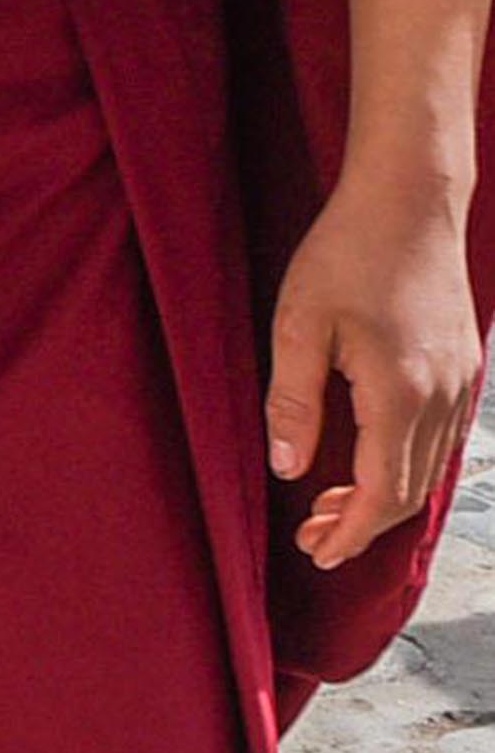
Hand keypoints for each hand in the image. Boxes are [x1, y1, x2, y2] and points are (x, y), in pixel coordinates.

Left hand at [267, 174, 483, 567]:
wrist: (409, 199)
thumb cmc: (346, 252)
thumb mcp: (299, 324)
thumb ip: (292, 401)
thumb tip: (287, 470)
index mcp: (401, 395)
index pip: (380, 494)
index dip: (349, 533)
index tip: (316, 553)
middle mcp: (443, 399)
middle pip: (408, 493)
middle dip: (361, 525)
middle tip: (312, 536)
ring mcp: (462, 384)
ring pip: (428, 469)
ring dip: (383, 496)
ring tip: (330, 504)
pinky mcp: (465, 367)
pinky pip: (441, 439)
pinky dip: (406, 464)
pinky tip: (369, 458)